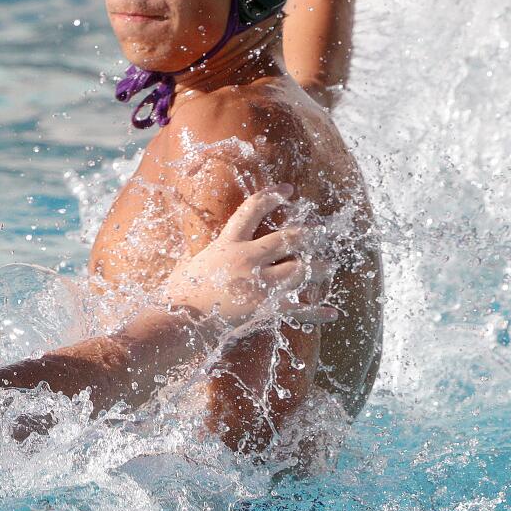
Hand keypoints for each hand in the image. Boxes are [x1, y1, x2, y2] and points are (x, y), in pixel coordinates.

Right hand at [164, 186, 336, 332]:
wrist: (179, 322)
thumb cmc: (178, 294)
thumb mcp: (190, 264)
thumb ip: (203, 255)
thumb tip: (201, 253)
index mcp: (228, 244)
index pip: (252, 210)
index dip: (271, 196)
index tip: (288, 189)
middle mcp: (247, 259)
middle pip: (286, 239)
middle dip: (307, 233)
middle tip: (320, 230)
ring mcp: (260, 285)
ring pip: (300, 270)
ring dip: (318, 268)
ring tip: (329, 266)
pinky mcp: (266, 310)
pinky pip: (300, 310)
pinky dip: (318, 312)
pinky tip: (332, 312)